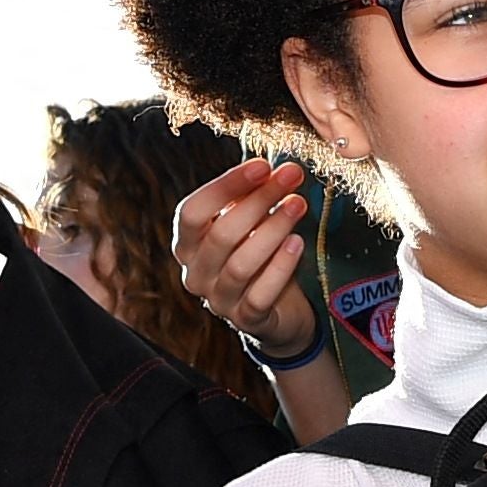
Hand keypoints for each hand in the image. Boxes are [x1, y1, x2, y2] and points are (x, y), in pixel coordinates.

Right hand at [174, 160, 323, 358]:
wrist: (276, 309)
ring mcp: (218, 300)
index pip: (193, 211)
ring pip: (240, 264)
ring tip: (298, 205)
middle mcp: (196, 274)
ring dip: (272, 230)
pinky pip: (260, 295)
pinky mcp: (245, 320)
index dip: (226, 186)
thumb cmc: (258, 254)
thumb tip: (275, 168)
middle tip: (291, 178)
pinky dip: (280, 267)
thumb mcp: (248, 224)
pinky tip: (297, 243)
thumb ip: (251, 198)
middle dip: (259, 201)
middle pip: (221, 234)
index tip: (262, 166)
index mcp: (188, 244)